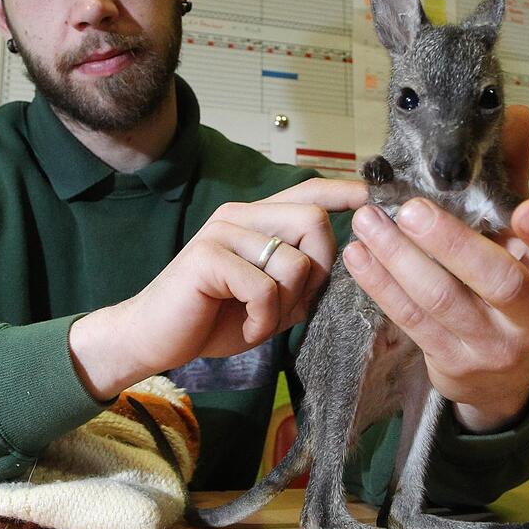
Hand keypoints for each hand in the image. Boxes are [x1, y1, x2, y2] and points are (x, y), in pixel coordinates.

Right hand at [69, 178, 367, 399]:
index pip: (307, 190)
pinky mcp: (208, 257)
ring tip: (260, 320)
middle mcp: (240, 216)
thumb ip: (299, 276)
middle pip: (313, 221)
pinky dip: (263, 320)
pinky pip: (265, 288)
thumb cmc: (213, 316)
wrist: (153, 337)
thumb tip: (344, 261)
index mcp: (255, 219)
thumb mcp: (269, 297)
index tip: (374, 194)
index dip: (343, 191)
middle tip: (292, 304)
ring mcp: (223, 232)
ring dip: (286, 306)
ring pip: (294, 262)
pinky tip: (245, 328)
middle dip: (319, 271)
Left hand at [342, 106, 528, 432]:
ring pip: (444, 301)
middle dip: (454, 244)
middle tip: (412, 210)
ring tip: (368, 221)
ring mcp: (491, 343)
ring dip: (400, 259)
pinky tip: (359, 255)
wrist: (497, 375)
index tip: (526, 209)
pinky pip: (411, 319)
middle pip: (501, 282)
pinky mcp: (450, 359)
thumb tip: (513, 114)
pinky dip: (382, 285)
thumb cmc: (512, 286)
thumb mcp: (520, 237)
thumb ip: (514, 177)